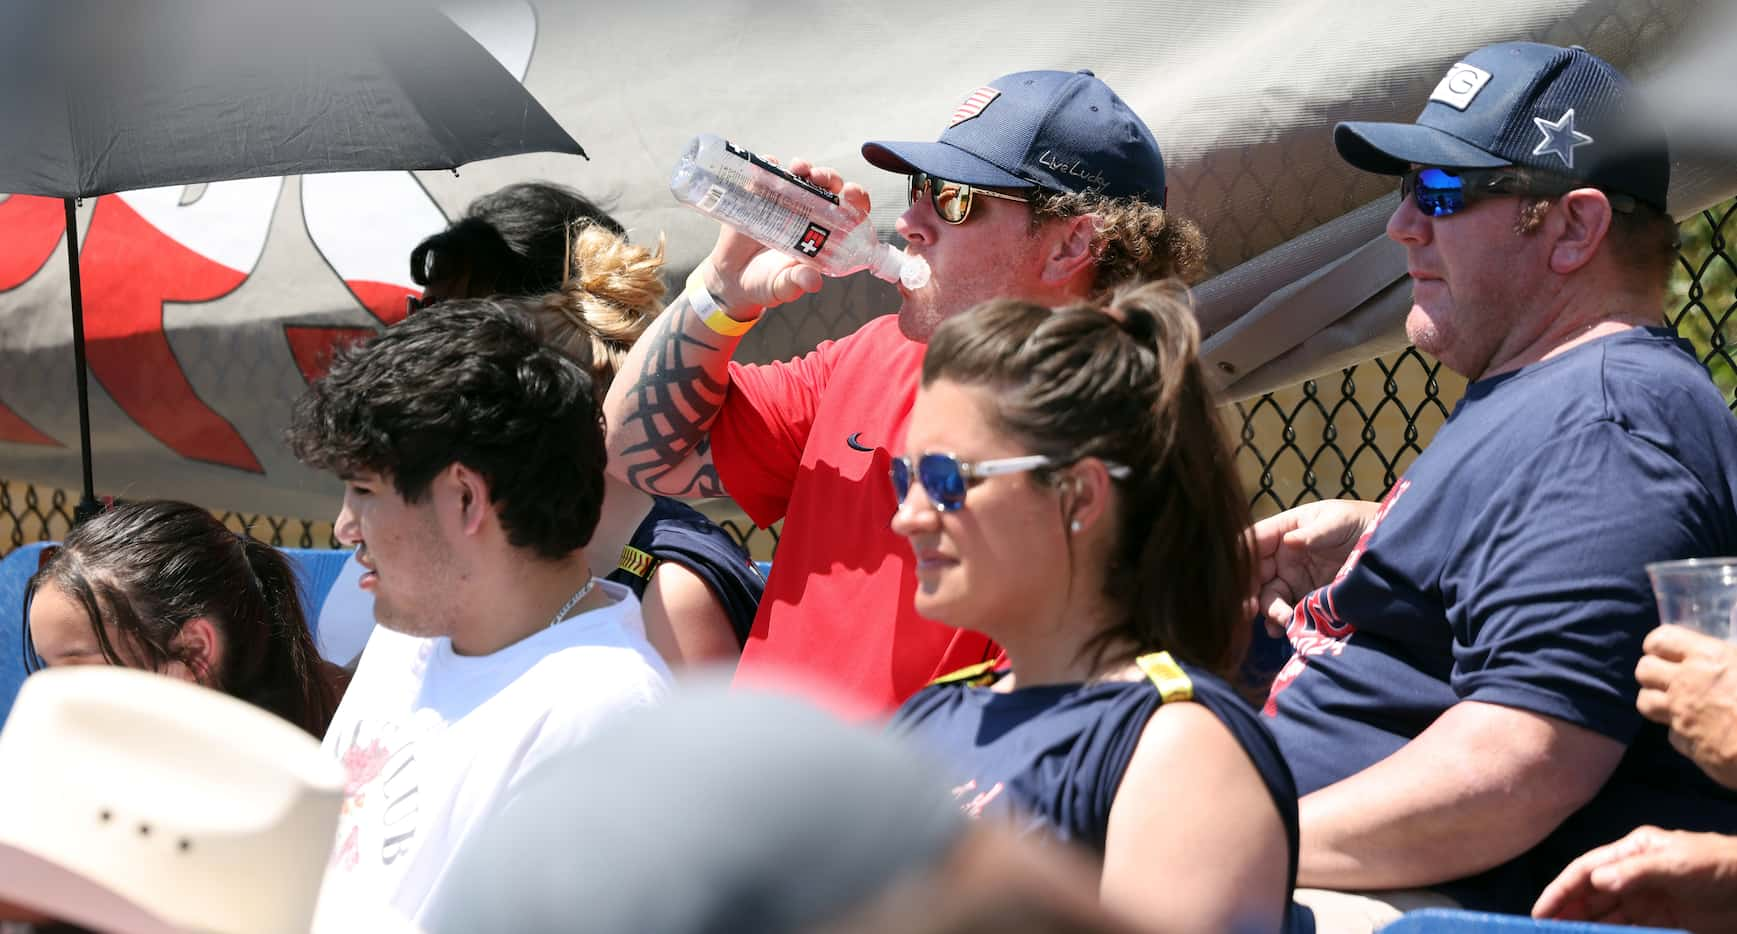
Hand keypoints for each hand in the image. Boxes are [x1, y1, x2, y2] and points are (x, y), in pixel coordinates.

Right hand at [694, 158, 871, 317]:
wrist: (732, 277)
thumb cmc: (765, 282)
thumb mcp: (782, 285)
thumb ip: (797, 282)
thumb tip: (813, 281)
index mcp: (825, 233)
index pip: (850, 210)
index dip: (855, 198)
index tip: (850, 192)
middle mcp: (809, 212)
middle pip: (828, 186)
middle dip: (828, 176)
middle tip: (819, 177)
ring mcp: (784, 200)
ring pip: (801, 174)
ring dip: (803, 167)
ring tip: (797, 169)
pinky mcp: (759, 193)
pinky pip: (767, 172)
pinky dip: (769, 164)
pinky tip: (769, 164)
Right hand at [1252, 499, 1378, 635]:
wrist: (1388, 546)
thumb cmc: (1358, 523)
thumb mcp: (1336, 521)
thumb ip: (1313, 533)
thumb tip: (1288, 541)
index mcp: (1284, 531)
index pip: (1254, 542)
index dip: (1242, 557)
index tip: (1238, 574)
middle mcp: (1282, 557)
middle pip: (1255, 574)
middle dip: (1249, 591)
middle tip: (1249, 608)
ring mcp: (1293, 580)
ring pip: (1269, 597)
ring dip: (1269, 610)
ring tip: (1281, 620)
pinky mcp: (1307, 599)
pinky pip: (1287, 612)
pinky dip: (1282, 622)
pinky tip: (1283, 629)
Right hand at [1533, 826, 1736, 931]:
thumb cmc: (1717, 866)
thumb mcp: (1677, 864)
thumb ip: (1635, 871)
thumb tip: (1595, 882)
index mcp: (1632, 852)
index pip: (1586, 870)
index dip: (1560, 890)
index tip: (1540, 911)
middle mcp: (1633, 874)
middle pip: (1591, 894)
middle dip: (1567, 910)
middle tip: (1544, 930)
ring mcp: (1647, 898)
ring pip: (1605, 913)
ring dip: (1585, 925)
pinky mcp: (1663, 919)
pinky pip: (1628, 928)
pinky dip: (1610, 933)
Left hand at [1637, 624, 1736, 789]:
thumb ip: (1729, 659)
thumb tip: (1725, 659)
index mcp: (1707, 657)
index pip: (1660, 641)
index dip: (1659, 646)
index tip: (1668, 651)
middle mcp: (1686, 684)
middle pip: (1643, 670)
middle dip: (1652, 672)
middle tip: (1670, 678)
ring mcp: (1682, 716)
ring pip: (1645, 702)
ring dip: (1657, 701)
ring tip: (1677, 704)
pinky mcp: (1686, 744)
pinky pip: (1672, 734)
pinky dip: (1682, 733)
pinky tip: (1701, 732)